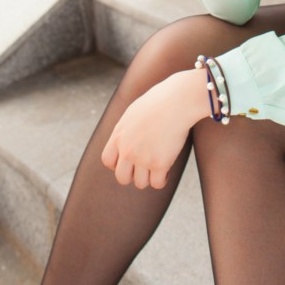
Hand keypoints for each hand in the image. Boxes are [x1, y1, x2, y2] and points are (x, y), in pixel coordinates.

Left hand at [101, 70, 210, 189]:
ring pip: (140, 183)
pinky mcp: (159, 163)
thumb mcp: (133, 113)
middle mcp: (127, 149)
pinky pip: (157, 183)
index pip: (108, 161)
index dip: (118, 163)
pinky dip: (162, 179)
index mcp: (119, 135)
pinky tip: (167, 169)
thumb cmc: (159, 101)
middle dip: (133, 174)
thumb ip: (126, 130)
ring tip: (158, 165)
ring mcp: (142, 158)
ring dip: (149, 177)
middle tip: (145, 165)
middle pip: (122, 178)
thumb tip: (127, 140)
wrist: (177, 101)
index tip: (130, 159)